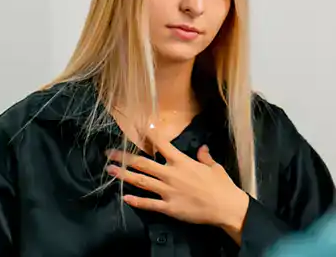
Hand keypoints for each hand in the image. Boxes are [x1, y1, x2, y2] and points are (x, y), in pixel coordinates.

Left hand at [106, 141, 249, 236]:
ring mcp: (168, 191)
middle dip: (125, 157)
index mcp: (182, 162)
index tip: (139, 127)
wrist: (225, 207)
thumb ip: (205, 157)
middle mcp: (171, 174)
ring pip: (141, 181)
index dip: (150, 135)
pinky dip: (136, 200)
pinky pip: (148, 203)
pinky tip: (125, 197)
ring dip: (124, 175)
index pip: (162, 145)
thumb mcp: (214, 167)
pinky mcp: (169, 207)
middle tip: (110, 154)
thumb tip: (202, 148)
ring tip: (110, 171)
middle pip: (143, 163)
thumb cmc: (221, 186)